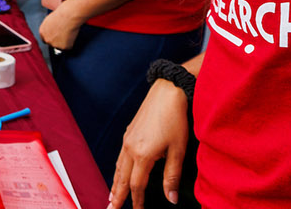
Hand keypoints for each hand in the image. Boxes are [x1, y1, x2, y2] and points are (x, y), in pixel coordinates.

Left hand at [38, 8, 82, 50]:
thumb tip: (52, 29)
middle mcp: (47, 40)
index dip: (52, 38)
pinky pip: (68, 47)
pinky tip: (71, 35)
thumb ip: (48, 28)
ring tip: (68, 32)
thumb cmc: (61, 15)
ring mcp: (55, 44)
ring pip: (60, 46)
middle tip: (64, 34)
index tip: (57, 36)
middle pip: (52, 44)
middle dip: (58, 41)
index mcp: (42, 32)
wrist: (68, 16)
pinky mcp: (63, 47)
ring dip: (65, 42)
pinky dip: (71, 42)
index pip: (45, 39)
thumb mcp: (49, 20)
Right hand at [109, 81, 191, 208]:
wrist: (168, 92)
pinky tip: (119, 172)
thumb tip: (171, 199)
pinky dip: (117, 169)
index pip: (137, 186)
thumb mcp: (178, 150)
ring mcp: (127, 140)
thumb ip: (172, 176)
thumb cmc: (176, 119)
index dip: (138, 201)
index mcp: (143, 155)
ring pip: (118, 168)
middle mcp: (130, 148)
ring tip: (111, 197)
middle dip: (117, 197)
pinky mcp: (128, 132)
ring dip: (115, 184)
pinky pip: (119, 156)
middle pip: (121, 179)